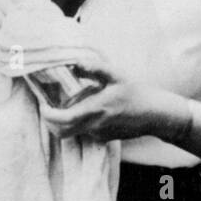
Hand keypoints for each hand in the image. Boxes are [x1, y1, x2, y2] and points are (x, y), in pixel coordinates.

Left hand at [38, 55, 185, 142]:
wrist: (157, 115)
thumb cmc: (137, 93)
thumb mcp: (116, 76)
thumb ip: (94, 68)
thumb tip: (74, 63)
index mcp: (94, 110)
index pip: (62, 120)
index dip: (47, 114)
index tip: (43, 104)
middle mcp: (93, 126)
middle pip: (61, 131)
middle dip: (50, 121)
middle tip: (48, 106)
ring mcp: (98, 134)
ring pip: (72, 130)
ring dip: (66, 119)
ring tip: (77, 102)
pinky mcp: (103, 138)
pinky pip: (85, 131)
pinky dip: (81, 121)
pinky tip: (94, 108)